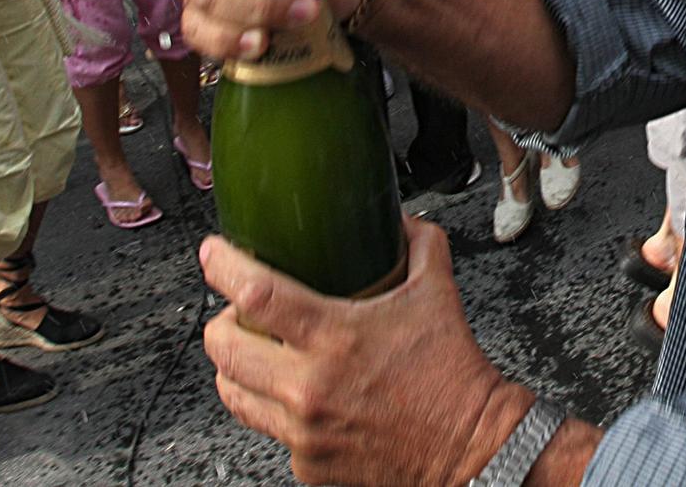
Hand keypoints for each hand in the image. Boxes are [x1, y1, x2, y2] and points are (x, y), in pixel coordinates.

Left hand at [200, 220, 524, 486]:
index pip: (254, 294)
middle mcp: (309, 387)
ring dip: (237, 366)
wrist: (470, 447)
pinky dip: (276, 408)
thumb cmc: (453, 376)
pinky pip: (269, 428)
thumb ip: (419, 245)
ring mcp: (303, 430)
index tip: (214, 254)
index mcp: (336, 337)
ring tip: (259, 353)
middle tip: (239, 312)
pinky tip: (300, 395)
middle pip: (222, 348)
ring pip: (232, 392)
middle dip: (222, 322)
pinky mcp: (306, 463)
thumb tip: (402, 222)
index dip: (223, 267)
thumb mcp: (438, 293)